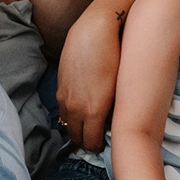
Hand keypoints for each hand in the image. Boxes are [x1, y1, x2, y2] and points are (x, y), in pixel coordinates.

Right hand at [55, 8, 121, 151]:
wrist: (94, 32)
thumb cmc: (115, 57)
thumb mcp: (120, 88)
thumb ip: (112, 111)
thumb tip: (112, 124)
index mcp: (94, 111)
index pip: (91, 142)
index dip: (98, 147)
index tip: (105, 146)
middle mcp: (76, 108)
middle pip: (76, 137)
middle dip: (86, 143)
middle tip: (96, 142)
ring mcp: (65, 97)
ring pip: (67, 125)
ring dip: (76, 130)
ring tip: (87, 129)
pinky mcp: (60, 87)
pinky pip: (62, 110)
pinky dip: (70, 116)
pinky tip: (79, 112)